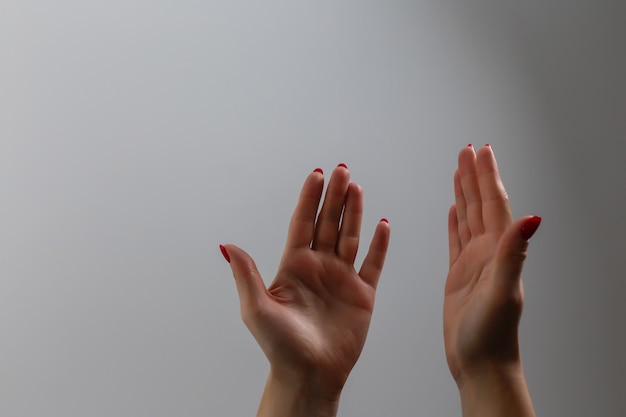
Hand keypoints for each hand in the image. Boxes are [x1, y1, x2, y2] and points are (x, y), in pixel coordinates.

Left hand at [221, 164, 389, 416]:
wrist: (309, 375)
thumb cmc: (280, 346)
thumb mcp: (256, 308)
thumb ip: (246, 274)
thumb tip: (226, 245)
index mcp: (293, 266)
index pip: (302, 223)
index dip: (309, 198)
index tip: (316, 174)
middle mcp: (318, 267)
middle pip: (328, 223)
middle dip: (335, 196)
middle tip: (342, 169)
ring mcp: (341, 278)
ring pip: (350, 236)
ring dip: (354, 212)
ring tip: (357, 188)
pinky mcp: (362, 294)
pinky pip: (373, 264)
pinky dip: (379, 244)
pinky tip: (383, 224)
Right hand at [444, 145, 539, 415]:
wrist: (479, 362)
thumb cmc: (492, 334)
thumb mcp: (504, 290)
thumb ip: (514, 252)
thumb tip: (531, 218)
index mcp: (498, 250)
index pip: (493, 204)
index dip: (487, 176)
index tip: (480, 152)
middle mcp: (488, 252)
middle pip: (480, 204)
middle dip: (474, 176)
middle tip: (468, 151)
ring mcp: (474, 262)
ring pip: (468, 217)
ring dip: (464, 193)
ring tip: (459, 171)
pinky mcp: (458, 274)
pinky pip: (455, 239)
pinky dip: (454, 221)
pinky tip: (452, 210)